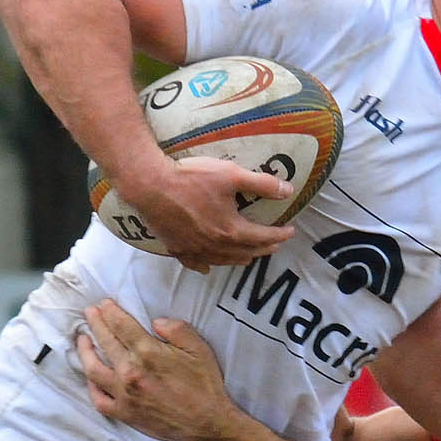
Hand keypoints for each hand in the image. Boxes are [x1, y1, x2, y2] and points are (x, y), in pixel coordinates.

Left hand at [75, 298, 229, 440]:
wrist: (206, 424)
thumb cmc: (205, 385)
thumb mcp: (199, 349)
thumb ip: (177, 329)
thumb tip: (156, 321)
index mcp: (148, 353)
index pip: (121, 325)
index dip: (110, 311)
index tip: (104, 304)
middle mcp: (130, 371)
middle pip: (105, 341)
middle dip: (95, 323)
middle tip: (90, 313)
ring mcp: (124, 394)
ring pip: (93, 369)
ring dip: (84, 351)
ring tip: (82, 340)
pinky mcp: (124, 413)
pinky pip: (98, 399)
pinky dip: (91, 386)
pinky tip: (91, 376)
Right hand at [113, 154, 296, 269]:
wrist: (150, 185)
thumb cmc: (191, 178)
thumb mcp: (231, 175)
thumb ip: (261, 184)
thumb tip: (288, 191)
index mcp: (231, 230)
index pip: (263, 237)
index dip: (280, 235)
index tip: (290, 231)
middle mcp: (215, 246)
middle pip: (246, 252)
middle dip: (264, 248)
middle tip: (275, 244)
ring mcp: (195, 250)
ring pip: (224, 260)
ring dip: (240, 258)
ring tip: (249, 255)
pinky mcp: (176, 247)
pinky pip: (195, 263)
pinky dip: (206, 265)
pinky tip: (208, 266)